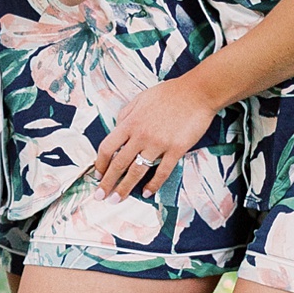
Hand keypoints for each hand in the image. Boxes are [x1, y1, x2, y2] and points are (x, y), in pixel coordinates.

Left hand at [92, 75, 219, 197]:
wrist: (197, 93)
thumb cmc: (169, 94)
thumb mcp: (140, 98)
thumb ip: (126, 114)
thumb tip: (117, 127)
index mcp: (130, 122)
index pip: (107, 147)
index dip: (100, 163)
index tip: (97, 174)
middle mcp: (141, 135)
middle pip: (119, 163)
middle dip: (108, 182)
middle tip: (101, 196)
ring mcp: (158, 143)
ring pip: (137, 171)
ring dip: (125, 187)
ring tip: (117, 199)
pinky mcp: (176, 149)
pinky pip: (162, 171)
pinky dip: (153, 184)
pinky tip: (147, 192)